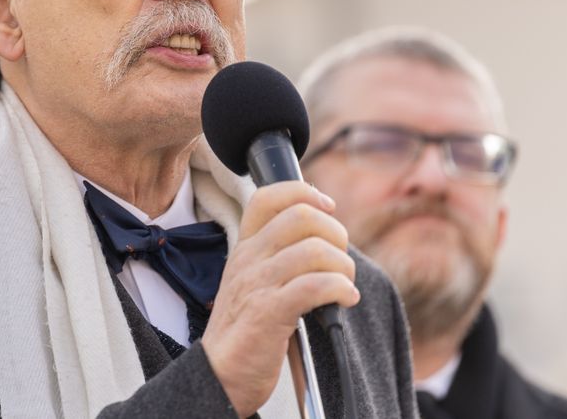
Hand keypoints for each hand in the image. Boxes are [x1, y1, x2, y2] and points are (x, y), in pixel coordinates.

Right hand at [200, 181, 359, 416]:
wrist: (221, 374)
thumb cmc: (245, 331)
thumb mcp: (252, 281)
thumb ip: (278, 257)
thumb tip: (324, 239)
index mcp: (245, 247)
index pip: (268, 196)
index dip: (305, 192)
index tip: (328, 207)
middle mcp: (249, 259)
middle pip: (301, 216)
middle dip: (336, 234)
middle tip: (340, 261)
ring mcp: (257, 284)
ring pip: (314, 250)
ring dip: (344, 267)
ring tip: (345, 287)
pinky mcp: (269, 312)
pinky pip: (315, 285)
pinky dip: (341, 289)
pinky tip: (345, 300)